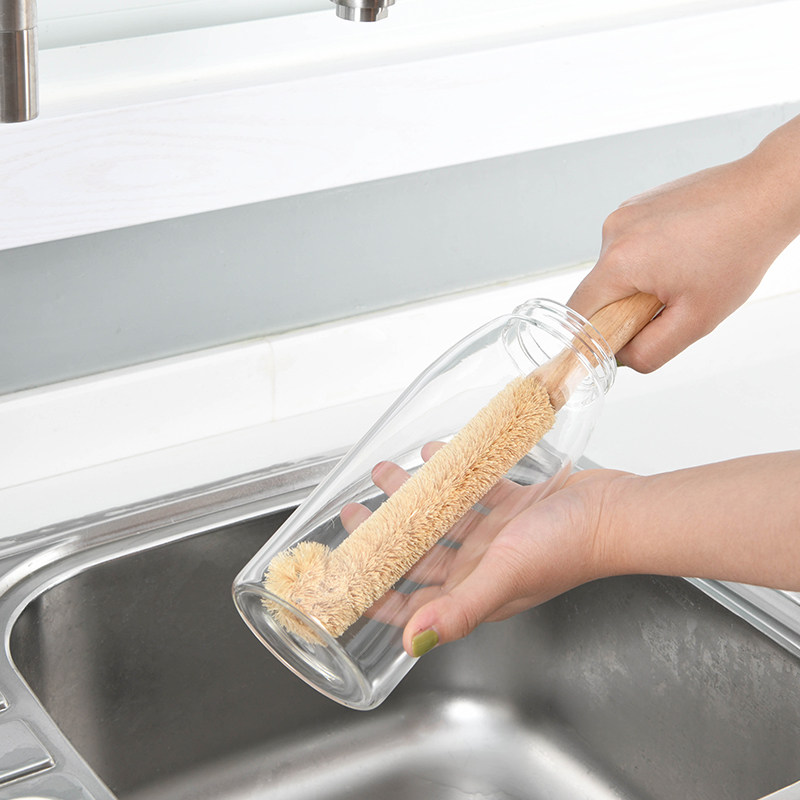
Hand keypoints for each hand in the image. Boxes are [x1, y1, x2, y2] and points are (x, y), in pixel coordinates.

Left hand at [339, 446, 627, 655]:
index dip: (378, 594)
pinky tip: (434, 454)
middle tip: (355, 513)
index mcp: (475, 590)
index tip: (346, 578)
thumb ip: (458, 608)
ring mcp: (498, 535)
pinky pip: (474, 489)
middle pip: (421, 554)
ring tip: (386, 474)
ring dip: (413, 498)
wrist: (616, 511)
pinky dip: (452, 474)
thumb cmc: (569, 548)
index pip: (414, 601)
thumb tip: (411, 641)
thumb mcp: (504, 575)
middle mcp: (482, 565)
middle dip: (385, 535)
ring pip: (443, 518)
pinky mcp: (515, 506)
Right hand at [569, 116, 799, 371]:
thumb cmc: (739, 249)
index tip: (621, 339)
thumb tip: (624, 358)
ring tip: (684, 271)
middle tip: (670, 302)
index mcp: (619, 261)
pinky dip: (649, 257)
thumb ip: (650, 351)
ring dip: (640, 281)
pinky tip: (684, 251)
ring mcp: (624, 214)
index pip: (578, 315)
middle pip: (598, 292)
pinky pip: (629, 246)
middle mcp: (613, 231)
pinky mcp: (637, 205)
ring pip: (615, 270)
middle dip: (627, 306)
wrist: (766, 195)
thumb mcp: (697, 321)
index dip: (594, 335)